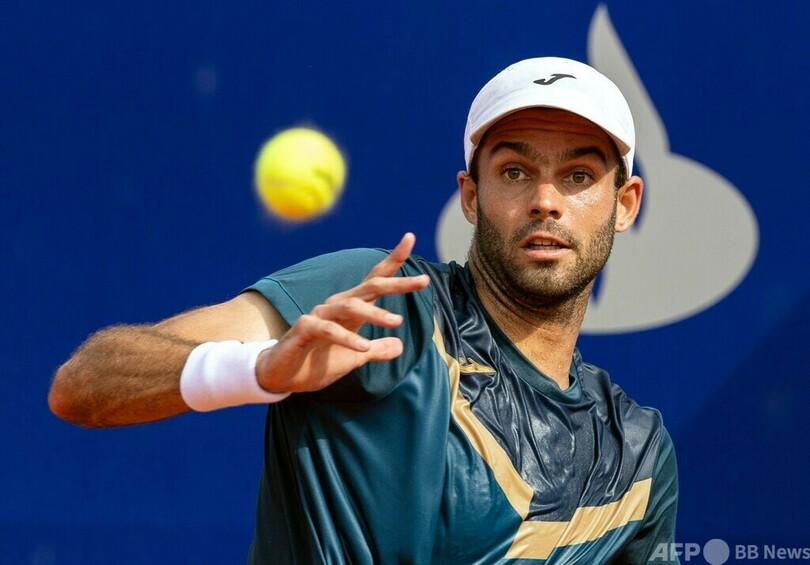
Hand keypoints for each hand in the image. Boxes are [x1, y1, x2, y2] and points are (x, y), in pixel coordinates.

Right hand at [255, 233, 429, 393]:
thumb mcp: (353, 360)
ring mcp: (319, 315)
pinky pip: (329, 329)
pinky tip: (363, 348)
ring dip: (375, 313)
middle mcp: (336, 306)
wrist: (281, 376)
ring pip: (351, 305)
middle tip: (423, 280)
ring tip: (397, 322)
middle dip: (398, 282)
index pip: (374, 280)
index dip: (393, 261)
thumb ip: (375, 350)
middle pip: (370, 287)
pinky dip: (347, 338)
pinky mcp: (305, 329)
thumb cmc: (315, 363)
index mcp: (350, 309)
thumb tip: (399, 346)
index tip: (410, 239)